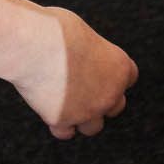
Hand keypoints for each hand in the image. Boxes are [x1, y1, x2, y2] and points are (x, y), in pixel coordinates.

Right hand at [12, 5, 137, 139]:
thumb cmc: (54, 30)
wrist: (33, 46)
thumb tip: (81, 57)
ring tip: (66, 102)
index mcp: (119, 67)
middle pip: (116, 106)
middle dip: (101, 98)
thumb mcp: (82, 32)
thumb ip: (90, 51)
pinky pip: (65, 132)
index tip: (98, 70)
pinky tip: (51, 112)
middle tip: (81, 86)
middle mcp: (109, 94)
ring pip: (93, 127)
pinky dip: (59, 125)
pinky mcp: (63, 120)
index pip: (129, 78)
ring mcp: (87, 111)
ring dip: (83, 117)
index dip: (112, 75)